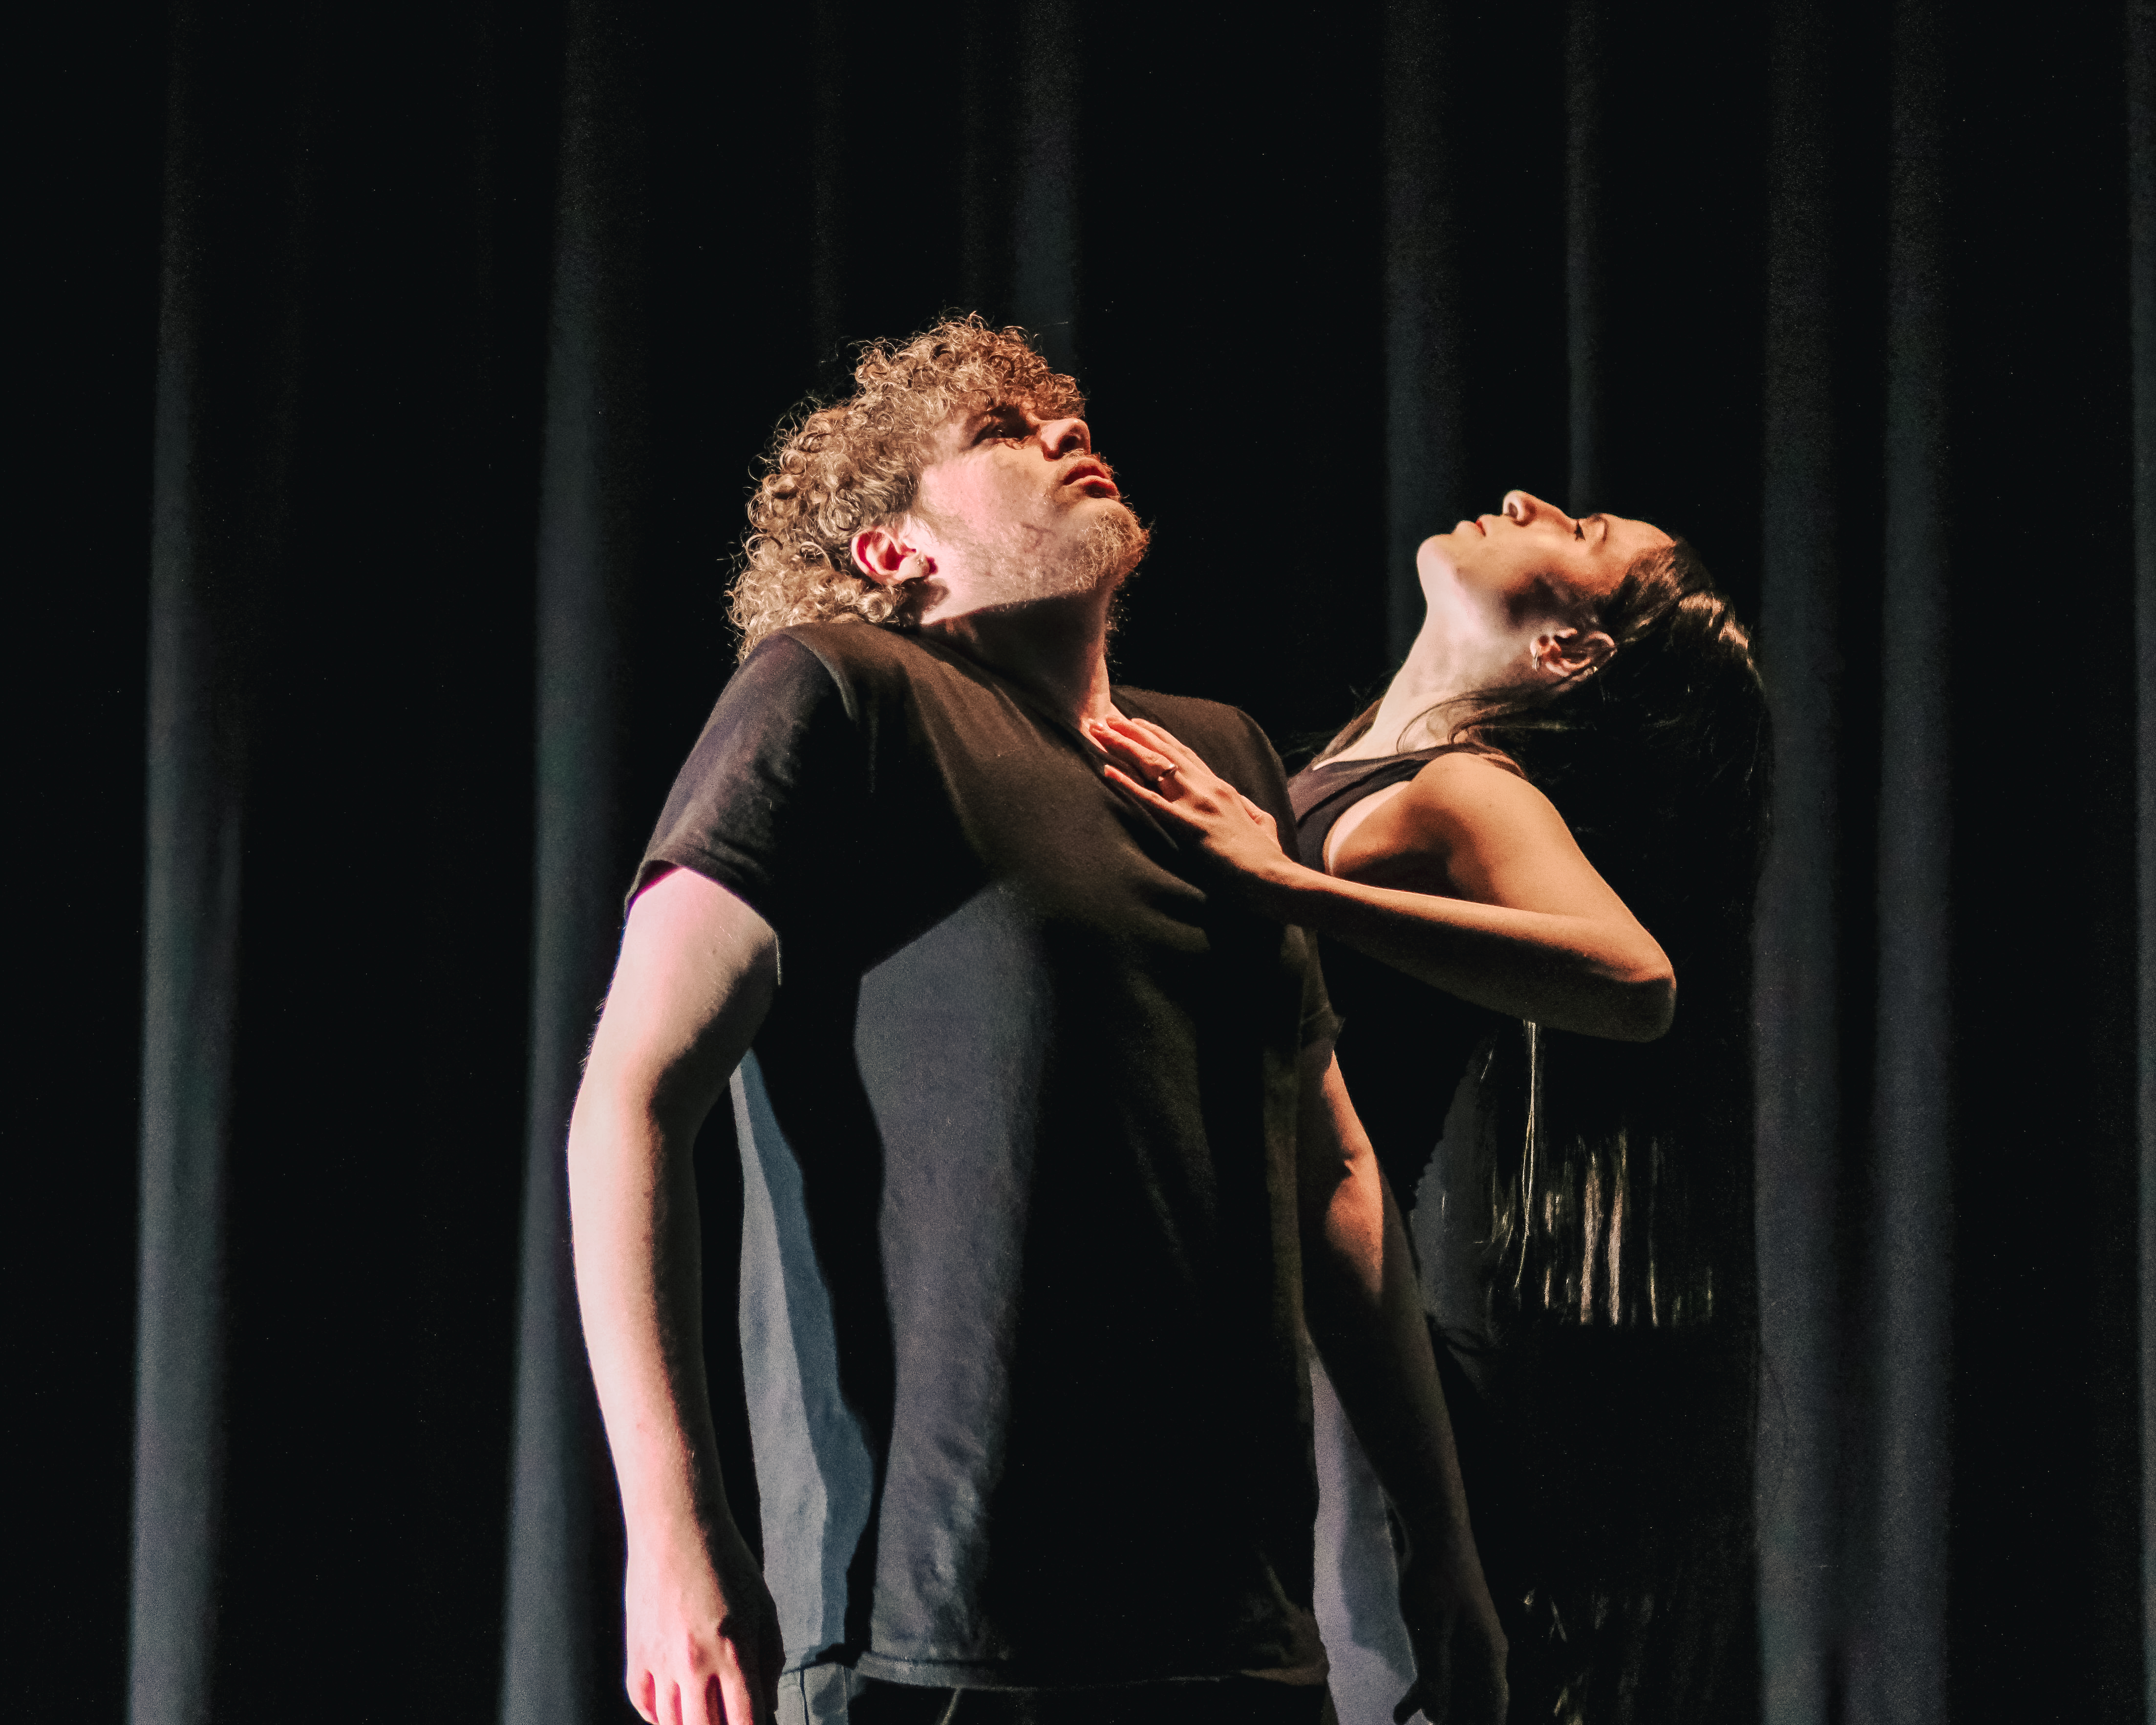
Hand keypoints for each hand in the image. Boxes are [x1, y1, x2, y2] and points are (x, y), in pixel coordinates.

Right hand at [623, 1520, 782, 1724]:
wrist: (676, 1525)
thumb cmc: (726, 1561)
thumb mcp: (763, 1605)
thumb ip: (770, 1659)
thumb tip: (769, 1706)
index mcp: (734, 1649)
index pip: (746, 1721)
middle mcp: (694, 1661)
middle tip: (729, 1720)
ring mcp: (660, 1660)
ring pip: (672, 1724)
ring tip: (705, 1716)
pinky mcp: (636, 1653)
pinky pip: (644, 1704)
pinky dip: (659, 1715)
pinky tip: (675, 1710)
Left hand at [1086, 716, 1288, 890]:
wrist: (1274, 879)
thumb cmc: (1267, 858)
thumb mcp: (1262, 823)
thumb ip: (1249, 810)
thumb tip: (1245, 806)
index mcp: (1222, 788)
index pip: (1185, 754)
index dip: (1158, 737)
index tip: (1137, 723)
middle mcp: (1207, 788)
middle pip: (1164, 752)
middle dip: (1133, 732)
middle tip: (1105, 718)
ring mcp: (1198, 804)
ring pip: (1154, 766)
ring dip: (1124, 747)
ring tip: (1099, 732)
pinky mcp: (1189, 826)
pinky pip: (1151, 801)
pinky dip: (1127, 785)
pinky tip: (1106, 772)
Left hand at [1391, 1535, 1507, 1724]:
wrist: (1436, 1533)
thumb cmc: (1434, 1581)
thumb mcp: (1430, 1632)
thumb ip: (1435, 1676)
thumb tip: (1439, 1718)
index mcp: (1489, 1655)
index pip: (1494, 1708)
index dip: (1479, 1724)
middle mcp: (1485, 1652)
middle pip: (1476, 1702)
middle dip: (1454, 1717)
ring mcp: (1470, 1640)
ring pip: (1456, 1687)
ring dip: (1434, 1707)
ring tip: (1401, 1719)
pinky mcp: (1453, 1630)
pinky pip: (1443, 1669)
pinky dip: (1426, 1688)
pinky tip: (1402, 1708)